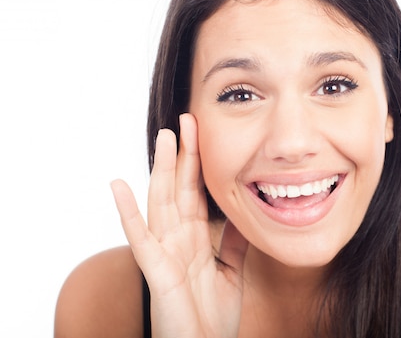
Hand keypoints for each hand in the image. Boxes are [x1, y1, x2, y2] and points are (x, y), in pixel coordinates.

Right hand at [111, 113, 248, 337]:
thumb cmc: (212, 317)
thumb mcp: (231, 270)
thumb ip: (233, 241)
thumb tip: (243, 213)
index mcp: (194, 239)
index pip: (196, 192)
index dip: (199, 163)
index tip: (201, 133)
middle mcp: (177, 240)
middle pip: (179, 189)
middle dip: (183, 155)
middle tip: (185, 120)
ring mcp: (164, 252)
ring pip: (161, 202)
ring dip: (162, 170)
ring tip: (164, 138)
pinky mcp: (156, 270)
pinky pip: (141, 237)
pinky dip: (128, 211)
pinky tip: (119, 185)